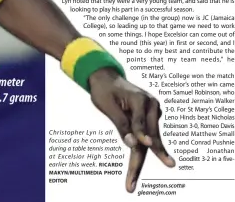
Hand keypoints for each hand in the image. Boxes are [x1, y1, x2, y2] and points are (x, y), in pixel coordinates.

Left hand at [88, 68, 174, 192]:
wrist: (106, 78)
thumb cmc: (104, 90)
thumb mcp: (107, 105)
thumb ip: (121, 124)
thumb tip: (132, 144)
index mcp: (140, 99)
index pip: (140, 123)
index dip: (141, 135)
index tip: (146, 144)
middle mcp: (151, 105)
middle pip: (150, 136)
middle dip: (144, 159)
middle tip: (140, 179)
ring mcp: (154, 111)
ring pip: (151, 139)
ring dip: (145, 158)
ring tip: (131, 180)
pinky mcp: (152, 117)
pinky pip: (149, 135)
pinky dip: (145, 148)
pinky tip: (136, 159)